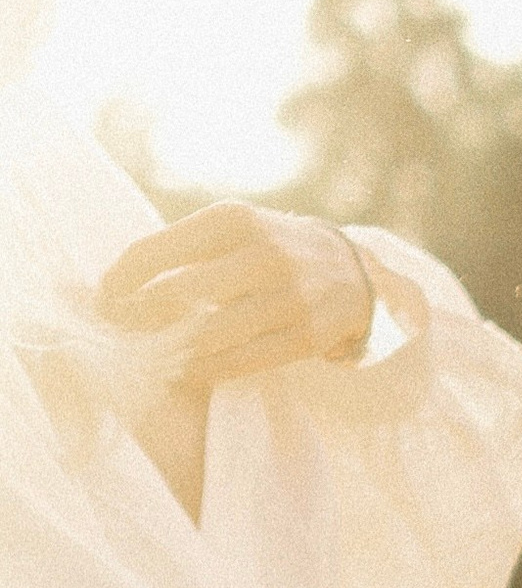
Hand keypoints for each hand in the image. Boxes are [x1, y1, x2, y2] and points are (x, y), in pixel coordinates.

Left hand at [95, 202, 374, 385]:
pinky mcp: (306, 336)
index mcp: (235, 219)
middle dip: (138, 317)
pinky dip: (208, 368)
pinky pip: (242, 360)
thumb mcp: (235, 228)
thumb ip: (186, 247)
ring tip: (151, 353)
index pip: (156, 251)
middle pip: (177, 293)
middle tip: (120, 331)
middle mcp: (264, 253)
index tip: (104, 299)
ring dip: (171, 348)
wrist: (353, 272)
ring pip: (208, 333)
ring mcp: (289, 296)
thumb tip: (119, 286)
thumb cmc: (272, 249)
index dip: (120, 280)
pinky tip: (191, 368)